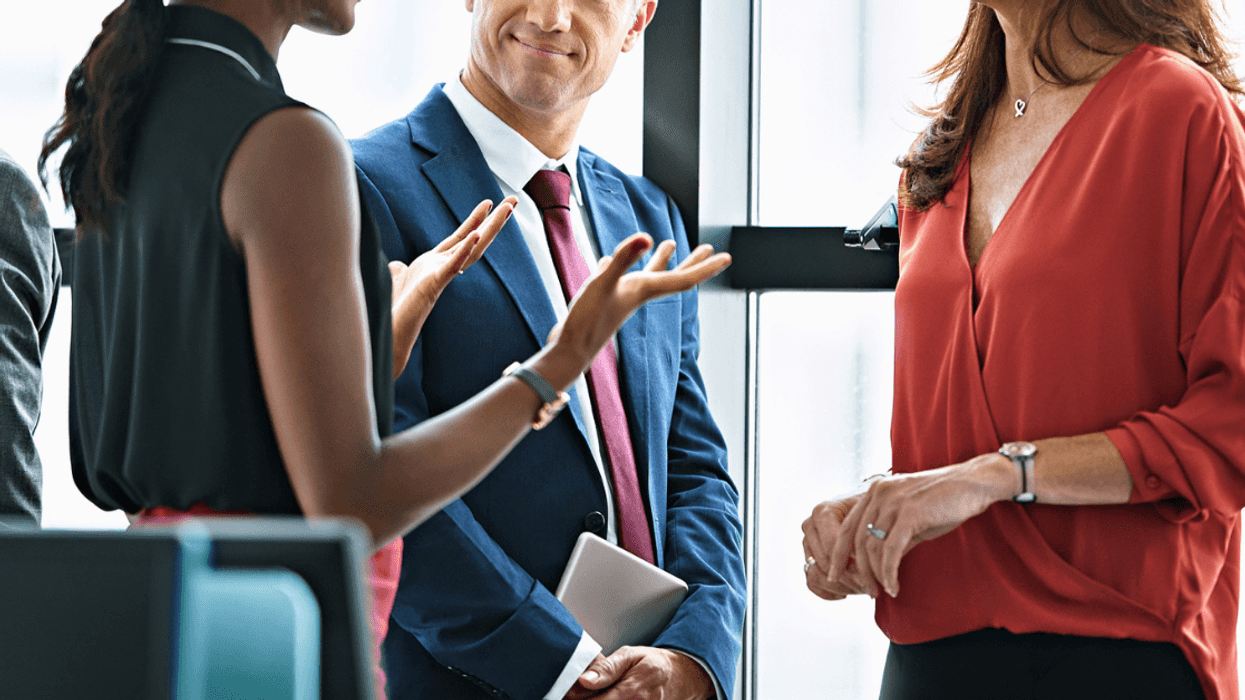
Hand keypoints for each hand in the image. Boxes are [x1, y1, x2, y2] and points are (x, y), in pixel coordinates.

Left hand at [389, 197, 515, 376]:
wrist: (393, 332)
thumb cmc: (395, 309)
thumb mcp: (397, 279)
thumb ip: (399, 270)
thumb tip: (397, 266)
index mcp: (436, 263)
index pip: (460, 236)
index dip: (475, 219)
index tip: (489, 202)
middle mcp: (444, 267)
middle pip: (475, 239)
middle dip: (495, 220)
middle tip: (514, 200)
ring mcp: (442, 275)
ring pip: (473, 250)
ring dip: (490, 229)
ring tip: (506, 210)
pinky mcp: (434, 284)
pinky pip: (453, 265)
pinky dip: (464, 250)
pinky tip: (475, 235)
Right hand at [545, 234, 730, 376]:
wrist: (568, 352)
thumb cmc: (586, 322)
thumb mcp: (603, 284)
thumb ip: (623, 259)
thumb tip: (647, 236)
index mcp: (643, 291)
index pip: (682, 278)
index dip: (705, 267)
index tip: (727, 257)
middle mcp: (638, 294)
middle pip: (672, 276)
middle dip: (692, 263)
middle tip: (710, 248)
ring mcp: (622, 298)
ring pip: (648, 275)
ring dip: (661, 260)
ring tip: (669, 244)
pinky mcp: (606, 300)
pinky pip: (621, 277)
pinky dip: (624, 265)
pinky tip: (614, 258)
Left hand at [565, 648, 713, 699]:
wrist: (682, 678)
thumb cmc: (655, 665)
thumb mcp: (631, 655)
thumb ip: (607, 669)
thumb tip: (584, 680)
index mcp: (629, 693)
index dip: (574, 698)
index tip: (564, 691)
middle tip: (575, 692)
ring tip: (592, 693)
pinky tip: (602, 696)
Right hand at [801, 495, 875, 599]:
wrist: (869, 516)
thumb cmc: (875, 515)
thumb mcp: (875, 519)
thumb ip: (869, 535)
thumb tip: (869, 564)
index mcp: (823, 512)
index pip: (832, 545)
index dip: (852, 564)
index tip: (873, 576)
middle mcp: (810, 526)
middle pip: (824, 562)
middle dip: (849, 578)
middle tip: (873, 587)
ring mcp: (807, 544)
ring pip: (816, 575)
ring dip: (841, 587)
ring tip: (862, 588)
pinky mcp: (807, 559)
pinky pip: (812, 583)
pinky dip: (829, 592)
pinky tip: (848, 592)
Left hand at [825, 454, 1015, 598]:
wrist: (974, 484)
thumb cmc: (944, 502)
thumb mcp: (911, 521)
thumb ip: (891, 538)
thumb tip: (877, 567)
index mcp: (874, 492)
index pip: (846, 527)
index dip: (838, 554)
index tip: (837, 575)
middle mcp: (878, 493)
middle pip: (856, 539)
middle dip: (858, 570)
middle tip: (867, 591)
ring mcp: (893, 501)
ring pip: (872, 547)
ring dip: (875, 575)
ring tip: (884, 591)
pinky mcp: (910, 512)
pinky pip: (891, 550)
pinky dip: (889, 572)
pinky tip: (895, 586)